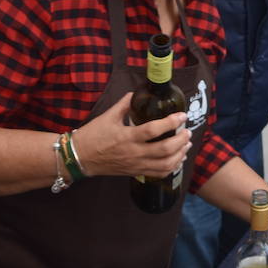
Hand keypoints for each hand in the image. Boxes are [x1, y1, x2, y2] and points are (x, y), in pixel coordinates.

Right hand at [71, 92, 190, 178]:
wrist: (80, 157)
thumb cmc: (93, 136)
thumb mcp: (107, 116)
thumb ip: (124, 104)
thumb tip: (135, 94)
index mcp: (127, 136)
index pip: (154, 130)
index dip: (171, 122)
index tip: (182, 115)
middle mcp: (134, 153)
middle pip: (165, 150)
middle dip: (181, 140)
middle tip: (187, 131)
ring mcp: (136, 165)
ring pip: (165, 165)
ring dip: (180, 155)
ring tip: (187, 145)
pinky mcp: (135, 172)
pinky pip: (158, 174)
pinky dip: (171, 168)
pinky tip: (177, 160)